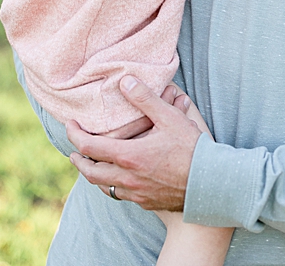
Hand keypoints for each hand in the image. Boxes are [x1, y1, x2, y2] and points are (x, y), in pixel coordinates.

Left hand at [66, 76, 201, 210]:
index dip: (73, 134)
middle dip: (78, 159)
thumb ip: (145, 98)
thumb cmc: (193, 150)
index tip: (70, 125)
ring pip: (104, 187)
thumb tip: (124, 81)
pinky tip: (117, 178)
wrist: (214, 186)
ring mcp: (137, 194)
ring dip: (94, 174)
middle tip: (74, 150)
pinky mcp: (147, 202)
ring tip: (91, 163)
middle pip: (90, 172)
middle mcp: (128, 178)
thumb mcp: (170, 118)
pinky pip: (121, 195)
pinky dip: (112, 185)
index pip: (88, 147)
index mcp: (128, 156)